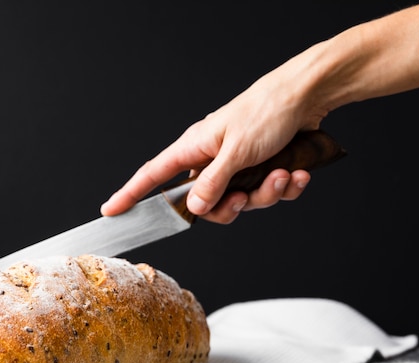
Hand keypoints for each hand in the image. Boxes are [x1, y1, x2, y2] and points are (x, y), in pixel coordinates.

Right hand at [100, 69, 318, 223]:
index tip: (111, 210)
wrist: (307, 96)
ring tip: (282, 174)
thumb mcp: (237, 150)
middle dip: (230, 206)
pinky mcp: (259, 168)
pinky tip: (296, 174)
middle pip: (205, 203)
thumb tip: (193, 207)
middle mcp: (212, 159)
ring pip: (241, 200)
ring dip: (265, 193)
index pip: (154, 175)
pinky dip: (284, 187)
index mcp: (195, 148)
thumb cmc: (267, 111)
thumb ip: (213, 182)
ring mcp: (236, 165)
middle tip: (243, 197)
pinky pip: (265, 192)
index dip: (131, 193)